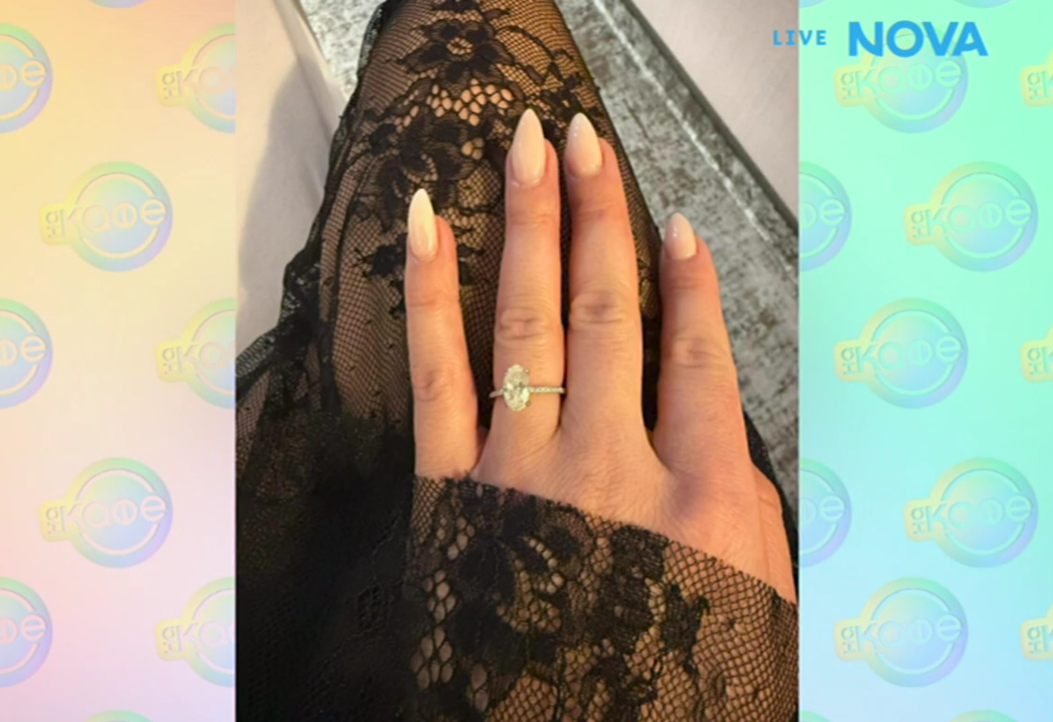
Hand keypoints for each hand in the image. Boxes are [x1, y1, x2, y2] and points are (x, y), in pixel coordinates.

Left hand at [403, 109, 794, 602]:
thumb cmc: (670, 673)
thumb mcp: (748, 596)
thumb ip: (737, 497)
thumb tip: (709, 410)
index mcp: (704, 503)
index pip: (700, 358)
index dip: (692, 282)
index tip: (679, 223)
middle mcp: (615, 471)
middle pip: (614, 313)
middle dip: (601, 215)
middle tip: (586, 142)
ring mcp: (526, 472)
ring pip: (535, 320)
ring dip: (534, 223)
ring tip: (532, 148)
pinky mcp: (452, 488)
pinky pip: (441, 369)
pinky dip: (437, 291)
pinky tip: (437, 224)